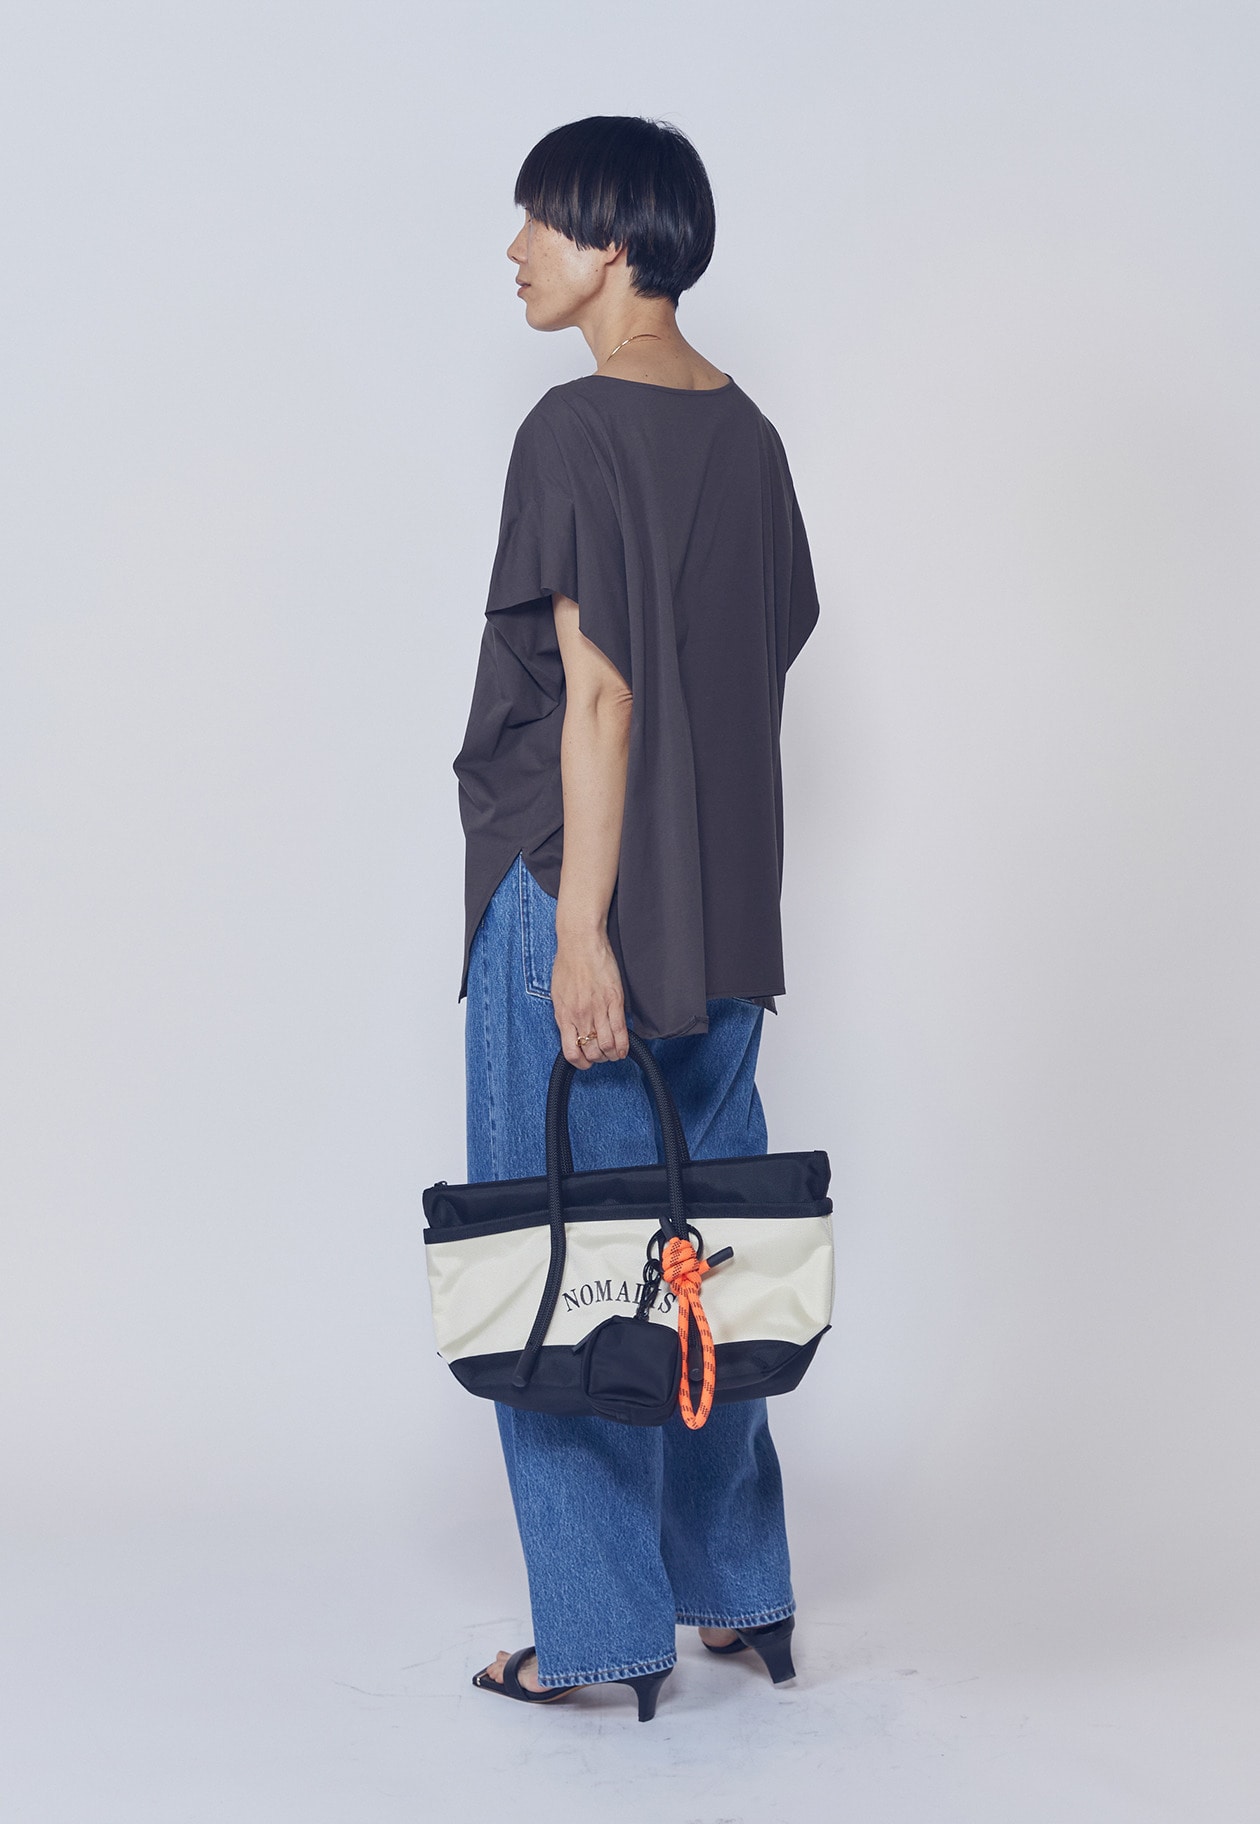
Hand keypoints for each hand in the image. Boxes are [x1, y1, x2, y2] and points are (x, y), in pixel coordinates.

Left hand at [550, 929, 629, 1068]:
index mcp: (564, 1015)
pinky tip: (625, 1049)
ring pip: (607, 1046)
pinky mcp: (614, 1000)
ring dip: (612, 1054)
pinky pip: (620, 1031)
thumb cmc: (567, 964)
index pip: (571, 1052)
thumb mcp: (558, 994)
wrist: (580, 942)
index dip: (581, 1063)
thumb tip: (571, 1031)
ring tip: (615, 1052)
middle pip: (592, 1052)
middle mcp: (580, 1016)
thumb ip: (565, 1014)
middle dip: (599, 1059)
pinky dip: (624, 1045)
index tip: (586, 1062)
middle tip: (603, 1054)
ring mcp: (598, 1009)